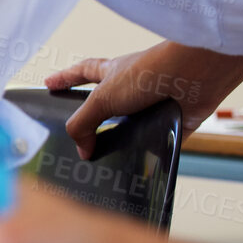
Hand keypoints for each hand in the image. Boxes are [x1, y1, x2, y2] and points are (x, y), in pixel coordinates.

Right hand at [45, 41, 242, 157]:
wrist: (193, 78)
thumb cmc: (150, 73)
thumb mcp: (103, 99)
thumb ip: (84, 124)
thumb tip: (81, 150)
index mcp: (112, 74)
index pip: (82, 73)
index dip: (65, 78)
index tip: (49, 84)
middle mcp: (132, 89)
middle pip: (106, 104)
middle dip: (93, 118)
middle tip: (78, 137)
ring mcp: (152, 106)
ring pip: (130, 128)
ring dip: (120, 141)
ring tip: (105, 163)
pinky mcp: (172, 124)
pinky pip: (156, 144)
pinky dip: (148, 155)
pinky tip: (140, 169)